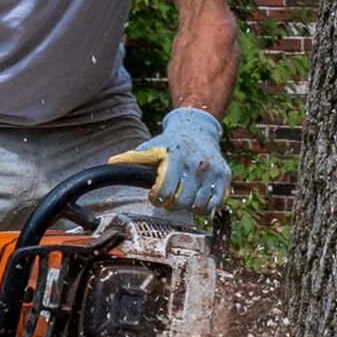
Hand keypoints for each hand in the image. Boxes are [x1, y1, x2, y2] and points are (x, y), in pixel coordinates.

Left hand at [109, 108, 230, 214]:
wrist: (198, 129)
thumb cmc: (172, 142)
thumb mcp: (152, 147)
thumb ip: (133, 158)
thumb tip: (111, 163)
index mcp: (176, 156)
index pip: (165, 191)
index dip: (158, 199)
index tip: (156, 197)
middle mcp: (197, 163)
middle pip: (183, 202)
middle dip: (173, 205)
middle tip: (169, 200)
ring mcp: (213, 171)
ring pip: (200, 206)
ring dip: (189, 206)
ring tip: (184, 198)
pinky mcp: (225, 176)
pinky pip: (216, 204)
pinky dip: (206, 207)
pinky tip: (198, 198)